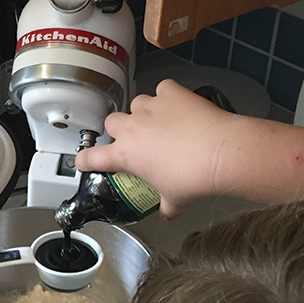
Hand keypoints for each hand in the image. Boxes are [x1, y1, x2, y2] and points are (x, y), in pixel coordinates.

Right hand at [73, 79, 238, 218]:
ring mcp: (151, 107)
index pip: (93, 157)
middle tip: (133, 139)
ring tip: (158, 122)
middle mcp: (133, 128)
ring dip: (142, 112)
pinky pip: (162, 89)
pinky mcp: (172, 94)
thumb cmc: (193, 177)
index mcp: (126, 155)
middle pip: (112, 121)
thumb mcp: (175, 199)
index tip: (83, 160)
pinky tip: (176, 105)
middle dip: (119, 129)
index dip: (84, 159)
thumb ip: (166, 206)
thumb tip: (168, 213)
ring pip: (136, 103)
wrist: (220, 153)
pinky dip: (167, 96)